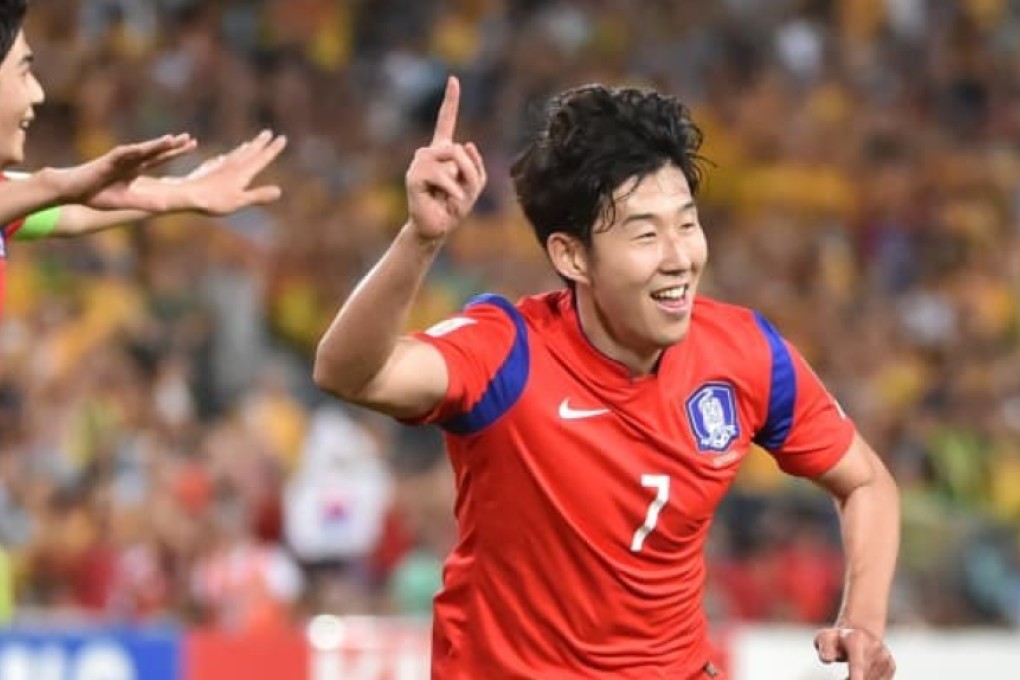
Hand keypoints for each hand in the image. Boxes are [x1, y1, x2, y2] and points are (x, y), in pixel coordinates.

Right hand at [49, 134, 197, 209]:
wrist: (72, 191)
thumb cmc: (96, 194)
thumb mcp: (126, 202)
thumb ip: (146, 202)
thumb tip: (166, 207)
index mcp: (136, 169)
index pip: (160, 159)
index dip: (175, 153)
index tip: (193, 145)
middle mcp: (130, 161)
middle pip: (155, 151)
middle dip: (172, 145)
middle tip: (190, 138)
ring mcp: (118, 160)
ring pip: (140, 150)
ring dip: (155, 145)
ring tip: (172, 139)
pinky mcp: (105, 162)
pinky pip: (120, 155)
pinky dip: (132, 151)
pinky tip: (143, 147)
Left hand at [163, 129, 286, 214]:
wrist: (186, 194)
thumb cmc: (214, 201)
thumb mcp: (240, 200)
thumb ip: (259, 195)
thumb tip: (279, 191)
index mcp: (243, 172)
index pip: (262, 158)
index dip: (273, 149)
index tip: (282, 138)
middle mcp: (232, 165)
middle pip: (249, 152)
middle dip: (260, 143)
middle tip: (268, 132)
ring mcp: (219, 166)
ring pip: (236, 154)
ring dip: (245, 148)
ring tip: (250, 143)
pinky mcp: (208, 169)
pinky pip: (222, 159)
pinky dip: (229, 156)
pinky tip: (225, 157)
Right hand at [405, 76, 486, 240]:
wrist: (437, 227)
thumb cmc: (454, 206)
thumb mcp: (474, 185)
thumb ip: (476, 165)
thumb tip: (465, 144)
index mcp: (443, 151)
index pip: (446, 121)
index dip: (450, 100)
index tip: (453, 79)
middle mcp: (428, 153)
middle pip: (456, 148)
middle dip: (468, 171)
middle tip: (462, 192)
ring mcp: (419, 163)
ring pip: (450, 158)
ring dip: (460, 180)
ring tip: (452, 197)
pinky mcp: (414, 176)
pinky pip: (442, 175)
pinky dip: (452, 190)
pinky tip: (446, 200)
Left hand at [815, 626, 895, 679]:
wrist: (860, 632)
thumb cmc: (839, 638)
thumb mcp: (825, 638)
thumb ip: (824, 648)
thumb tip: (827, 659)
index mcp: (856, 640)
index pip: (858, 664)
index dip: (856, 676)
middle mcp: (875, 647)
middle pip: (864, 676)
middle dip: (852, 679)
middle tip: (845, 677)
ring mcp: (884, 657)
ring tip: (851, 674)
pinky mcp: (890, 666)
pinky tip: (860, 674)